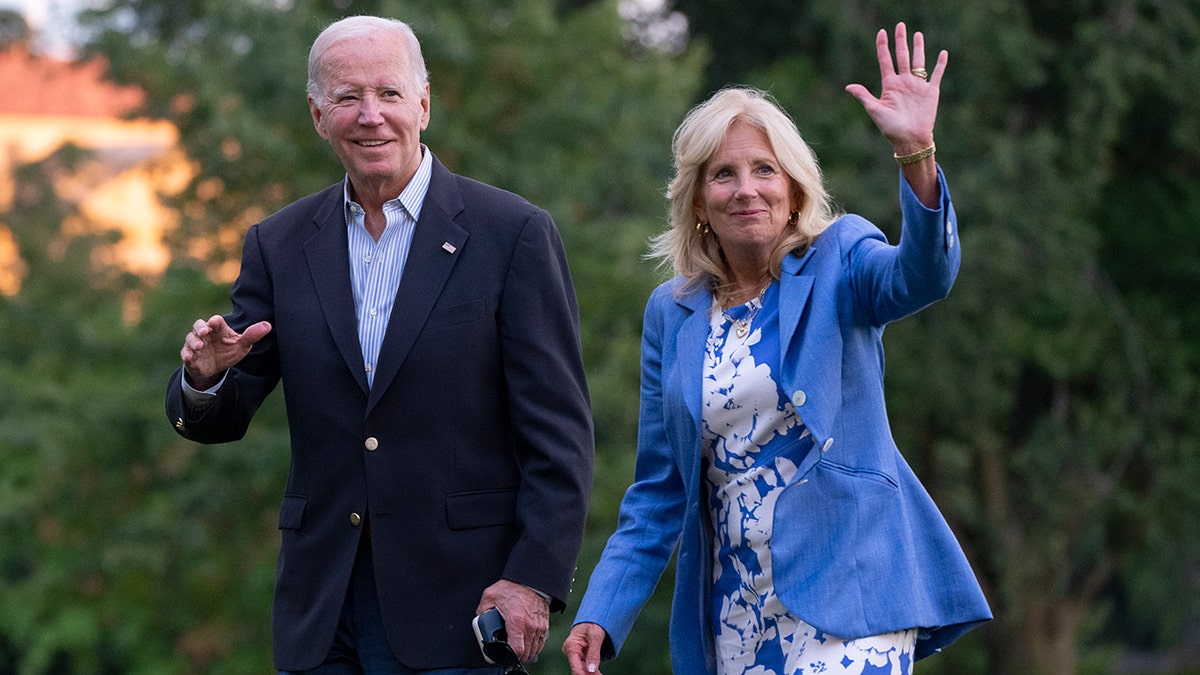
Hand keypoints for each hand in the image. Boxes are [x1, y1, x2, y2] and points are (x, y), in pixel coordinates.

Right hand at [180, 315, 271, 388]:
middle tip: (205, 332)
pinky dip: (186, 354)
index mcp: (219, 329)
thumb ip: (252, 335)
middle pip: (199, 325)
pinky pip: (185, 353)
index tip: (215, 322)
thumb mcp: (242, 345)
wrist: (216, 368)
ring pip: (191, 338)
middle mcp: (205, 334)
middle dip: (200, 327)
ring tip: (200, 346)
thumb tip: (268, 325)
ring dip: (194, 341)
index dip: (215, 321)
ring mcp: (196, 344)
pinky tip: (190, 357)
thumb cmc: (229, 351)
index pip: (216, 321)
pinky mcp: (190, 356)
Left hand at [476, 580, 549, 663]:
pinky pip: (540, 642)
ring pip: (534, 649)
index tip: (505, 655)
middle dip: (516, 655)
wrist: (530, 580)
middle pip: (526, 653)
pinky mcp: (544, 624)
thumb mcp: (490, 596)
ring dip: (526, 652)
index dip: (510, 656)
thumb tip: (479, 620)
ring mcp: (539, 626)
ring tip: (517, 648)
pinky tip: (527, 643)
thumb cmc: (513, 587)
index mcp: (516, 621)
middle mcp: (530, 626)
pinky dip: (534, 646)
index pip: (517, 650)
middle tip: (508, 652)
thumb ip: (482, 610)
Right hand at [562, 622, 607, 674]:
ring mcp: (575, 653)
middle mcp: (570, 651)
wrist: (592, 616)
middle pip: (579, 670)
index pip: (576, 667)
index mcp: (571, 646)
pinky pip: (585, 665)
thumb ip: (593, 653)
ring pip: (582, 669)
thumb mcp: (596, 636)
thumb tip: (591, 669)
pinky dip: (592, 671)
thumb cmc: (593, 622)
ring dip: (591, 674)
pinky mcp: (580, 654)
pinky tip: (598, 674)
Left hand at [845, 22, 947, 155]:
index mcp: (889, 85)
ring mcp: (917, 86)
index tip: (881, 32)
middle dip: (900, 41)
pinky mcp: (930, 92)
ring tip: (917, 34)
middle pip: (901, 56)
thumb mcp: (875, 110)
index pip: (885, 61)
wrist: (910, 139)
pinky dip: (940, 64)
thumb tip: (848, 87)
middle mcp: (903, 82)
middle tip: (900, 25)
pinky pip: (936, 74)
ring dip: (918, 48)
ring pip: (918, 61)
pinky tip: (942, 53)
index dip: (883, 46)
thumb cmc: (891, 128)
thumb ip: (864, 96)